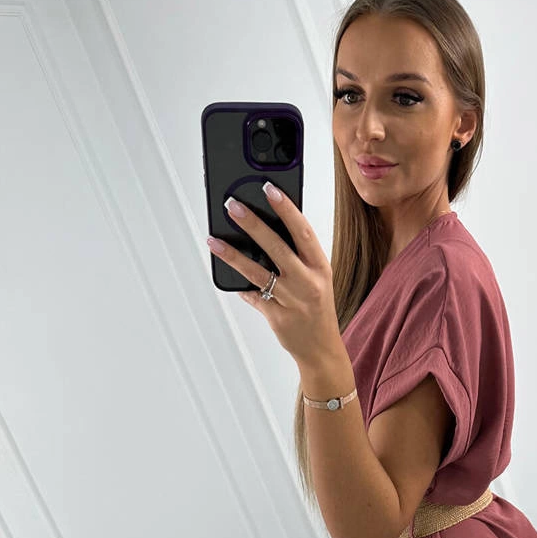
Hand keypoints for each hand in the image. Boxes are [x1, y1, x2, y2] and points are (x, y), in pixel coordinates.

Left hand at [207, 186, 342, 369]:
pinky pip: (253, 296)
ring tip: (215, 240)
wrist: (322, 348)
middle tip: (232, 206)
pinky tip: (226, 272)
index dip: (286, 209)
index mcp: (320, 267)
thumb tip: (266, 230)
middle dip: (253, 224)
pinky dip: (239, 285)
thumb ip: (298, 257)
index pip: (303, 232)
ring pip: (258, 272)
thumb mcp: (317, 278)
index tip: (269, 189)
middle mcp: (307, 283)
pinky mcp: (276, 317)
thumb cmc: (317, 309)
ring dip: (234, 254)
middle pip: (277, 247)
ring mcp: (291, 301)